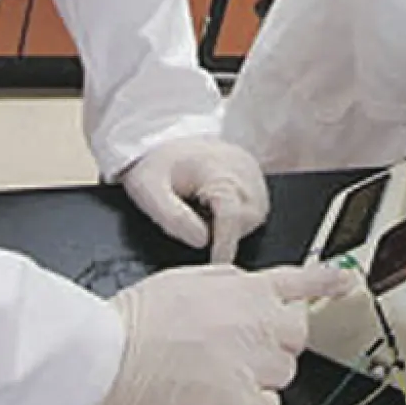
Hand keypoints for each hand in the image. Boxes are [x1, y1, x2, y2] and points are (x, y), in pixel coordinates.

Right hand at [84, 264, 356, 404]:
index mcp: (247, 289)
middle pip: (298, 335)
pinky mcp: (240, 402)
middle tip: (240, 348)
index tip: (344, 284)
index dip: (327, 283)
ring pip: (285, 373)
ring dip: (261, 375)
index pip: (301, 282)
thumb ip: (231, 283)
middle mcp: (258, 323)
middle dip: (276, 342)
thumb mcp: (188, 278)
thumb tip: (251, 290)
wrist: (108, 355)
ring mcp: (253, 363)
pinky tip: (221, 396)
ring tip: (219, 372)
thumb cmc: (137, 318)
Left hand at [124, 137, 267, 262]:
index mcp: (219, 170)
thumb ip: (171, 217)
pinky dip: (235, 218)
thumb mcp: (147, 189)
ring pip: (253, 219)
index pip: (232, 217)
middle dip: (224, 234)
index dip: (224, 246)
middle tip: (194, 224)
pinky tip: (215, 209)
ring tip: (202, 211)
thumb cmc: (158, 163)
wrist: (168, 136)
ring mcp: (255, 177)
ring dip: (230, 226)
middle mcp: (245, 172)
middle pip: (246, 221)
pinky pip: (254, 211)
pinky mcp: (258, 182)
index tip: (216, 268)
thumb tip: (201, 241)